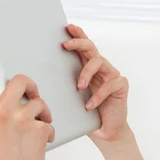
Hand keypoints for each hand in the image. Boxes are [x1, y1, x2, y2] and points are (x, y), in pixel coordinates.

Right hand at [0, 39, 54, 159]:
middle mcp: (1, 110)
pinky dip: (48, 132)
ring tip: (38, 130)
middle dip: (31, 86)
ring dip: (42, 114)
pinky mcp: (39, 128)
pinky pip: (48, 122)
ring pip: (38, 103)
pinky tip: (41, 144)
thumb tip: (17, 98)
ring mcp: (20, 118)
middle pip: (20, 80)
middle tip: (34, 97)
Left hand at [63, 24, 129, 142]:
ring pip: (99, 62)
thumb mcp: (71, 98)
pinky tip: (89, 105)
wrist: (105, 131)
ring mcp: (112, 76)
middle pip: (91, 48)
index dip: (77, 35)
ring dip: (86, 73)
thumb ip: (63, 86)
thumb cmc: (86, 114)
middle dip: (78, 43)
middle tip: (65, 45)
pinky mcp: (121, 86)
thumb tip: (39, 79)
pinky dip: (98, 95)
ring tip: (79, 87)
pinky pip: (110, 85)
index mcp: (88, 68)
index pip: (83, 47)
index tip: (67, 27)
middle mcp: (101, 68)